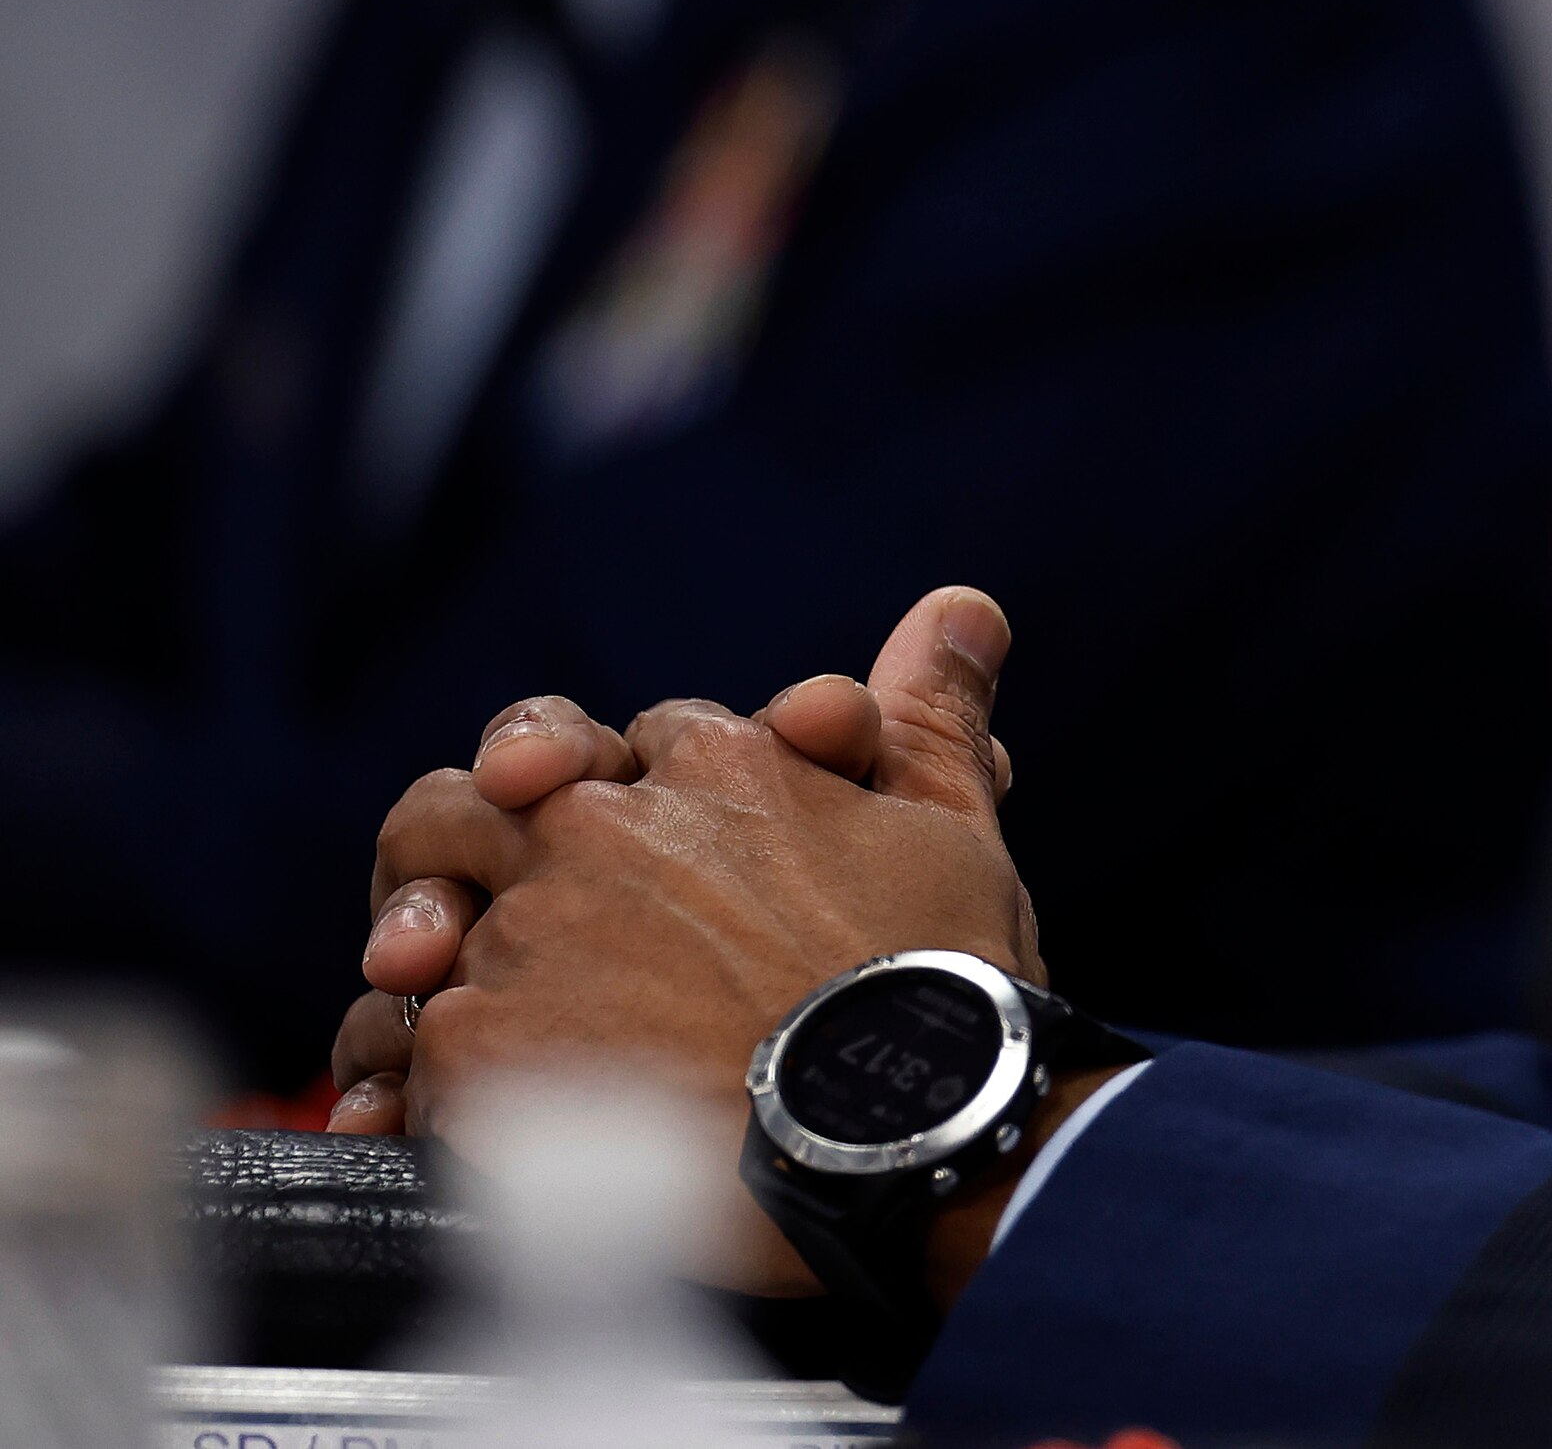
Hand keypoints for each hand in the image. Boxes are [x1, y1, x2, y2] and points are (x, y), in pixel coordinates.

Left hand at [325, 588, 1044, 1286]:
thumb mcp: (952, 831)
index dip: (645, 793)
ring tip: (458, 1036)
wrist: (897, 1136)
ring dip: (429, 974)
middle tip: (469, 915)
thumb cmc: (936, 987)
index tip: (667, 862)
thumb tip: (960, 604)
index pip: (640, 744)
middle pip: (472, 802)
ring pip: (421, 934)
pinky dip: (409, 1086)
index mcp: (716, 766)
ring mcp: (529, 937)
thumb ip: (934, 714)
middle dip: (459, 842)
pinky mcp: (477, 1048)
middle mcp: (602, 832)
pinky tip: (432, 1122)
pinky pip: (401, 1052)